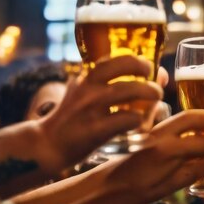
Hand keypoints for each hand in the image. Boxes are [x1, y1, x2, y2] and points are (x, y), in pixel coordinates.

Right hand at [35, 55, 163, 173]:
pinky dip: (138, 119)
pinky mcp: (95, 130)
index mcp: (86, 79)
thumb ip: (113, 84)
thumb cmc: (73, 119)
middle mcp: (87, 89)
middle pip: (121, 67)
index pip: (112, 59)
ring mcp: (90, 108)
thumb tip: (155, 75)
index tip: (148, 65)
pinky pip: (124, 120)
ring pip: (126, 91)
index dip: (135, 59)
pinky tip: (142, 122)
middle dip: (143, 69)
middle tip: (156, 81)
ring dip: (147, 92)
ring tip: (157, 96)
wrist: (47, 145)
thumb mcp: (85, 94)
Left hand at [102, 109, 203, 203]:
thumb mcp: (167, 187)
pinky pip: (156, 112)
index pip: (199, 143)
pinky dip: (167, 107)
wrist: (109, 187)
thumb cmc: (137, 190)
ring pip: (173, 113)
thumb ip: (189, 174)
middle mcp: (158, 136)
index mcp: (167, 151)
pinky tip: (167, 91)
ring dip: (191, 114)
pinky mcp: (139, 129)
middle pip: (188, 118)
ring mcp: (148, 130)